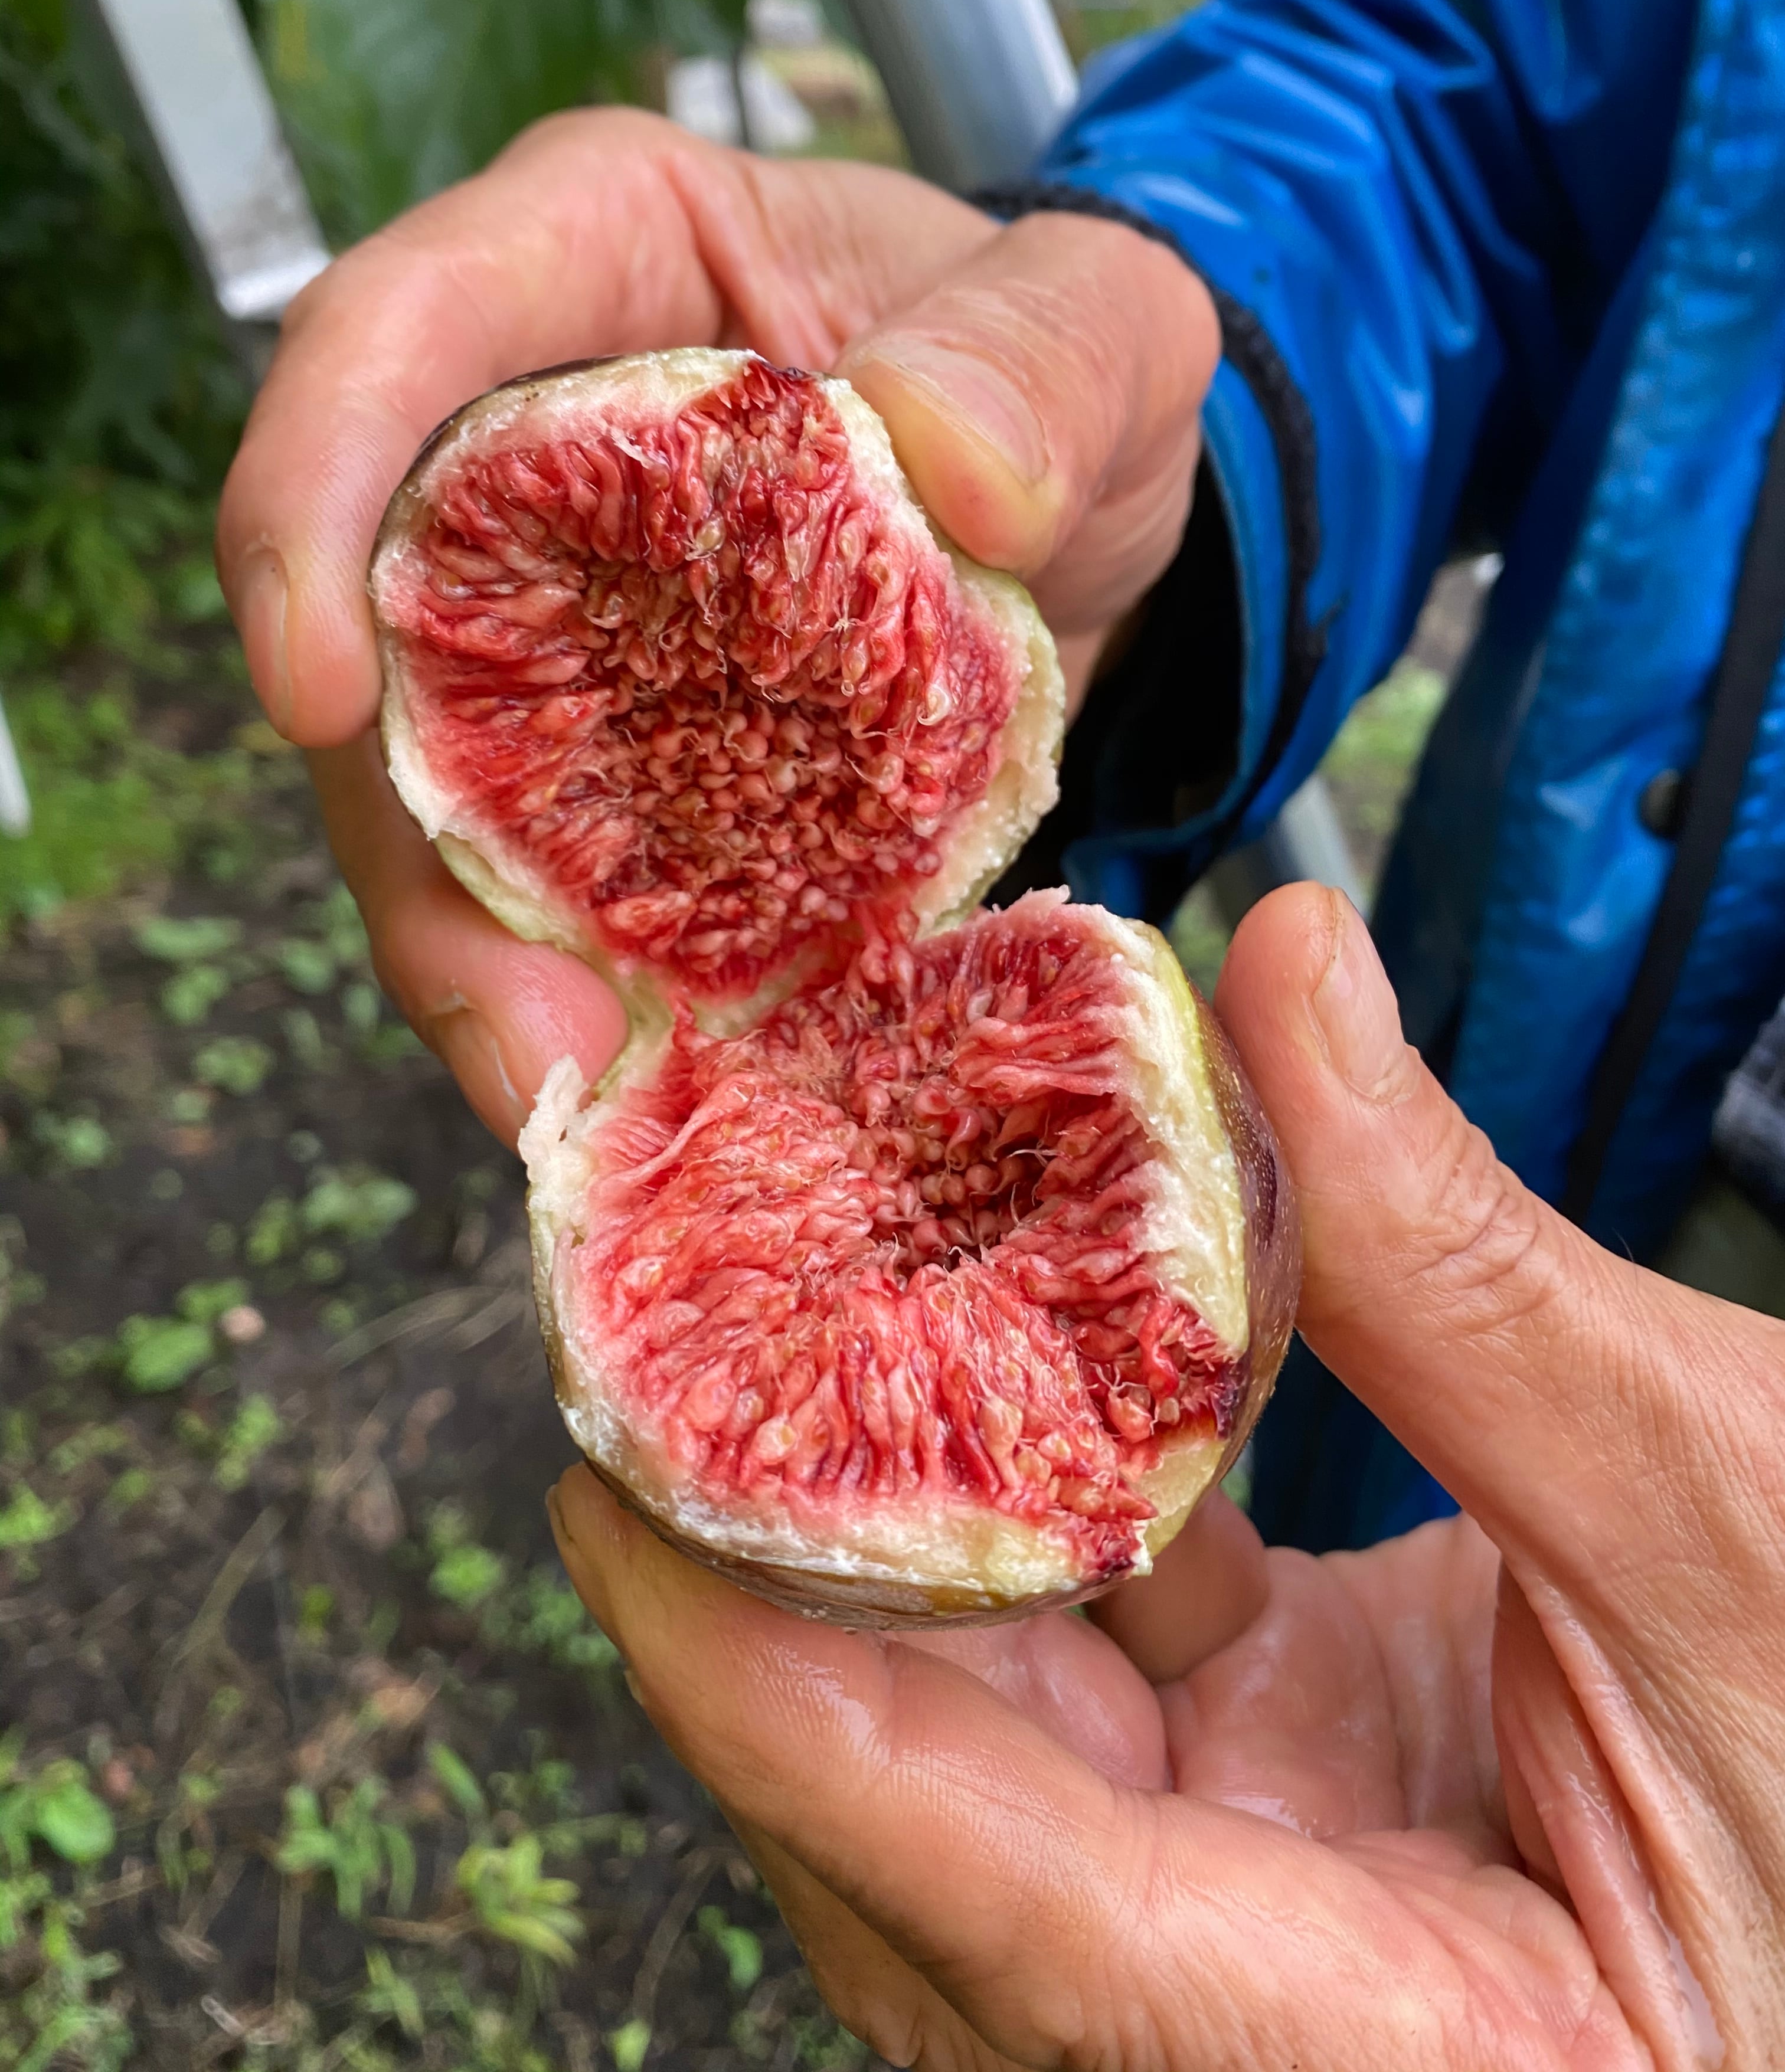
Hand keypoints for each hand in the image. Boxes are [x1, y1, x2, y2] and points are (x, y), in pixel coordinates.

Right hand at [216, 110, 1217, 1141]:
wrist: (1098, 501)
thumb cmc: (1068, 372)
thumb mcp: (1109, 328)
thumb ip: (1041, 359)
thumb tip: (939, 464)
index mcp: (601, 254)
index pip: (390, 336)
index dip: (309, 499)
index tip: (315, 693)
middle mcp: (527, 435)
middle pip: (378, 617)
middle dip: (409, 832)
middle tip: (511, 1021)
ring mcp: (555, 607)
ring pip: (444, 784)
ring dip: (485, 952)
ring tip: (576, 1089)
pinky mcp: (607, 749)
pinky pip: (555, 870)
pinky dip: (589, 975)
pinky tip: (647, 1075)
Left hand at [549, 884, 1784, 2070]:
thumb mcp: (1723, 1514)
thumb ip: (1466, 1276)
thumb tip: (1288, 981)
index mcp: (1364, 2056)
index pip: (972, 1883)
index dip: (760, 1683)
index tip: (610, 1491)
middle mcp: (1259, 2016)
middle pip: (923, 1816)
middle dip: (777, 1574)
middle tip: (673, 1328)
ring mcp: (1269, 1909)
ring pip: (990, 1733)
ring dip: (896, 1519)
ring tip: (805, 1299)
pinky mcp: (1295, 1807)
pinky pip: (1102, 1670)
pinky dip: (1045, 1499)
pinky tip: (1015, 1334)